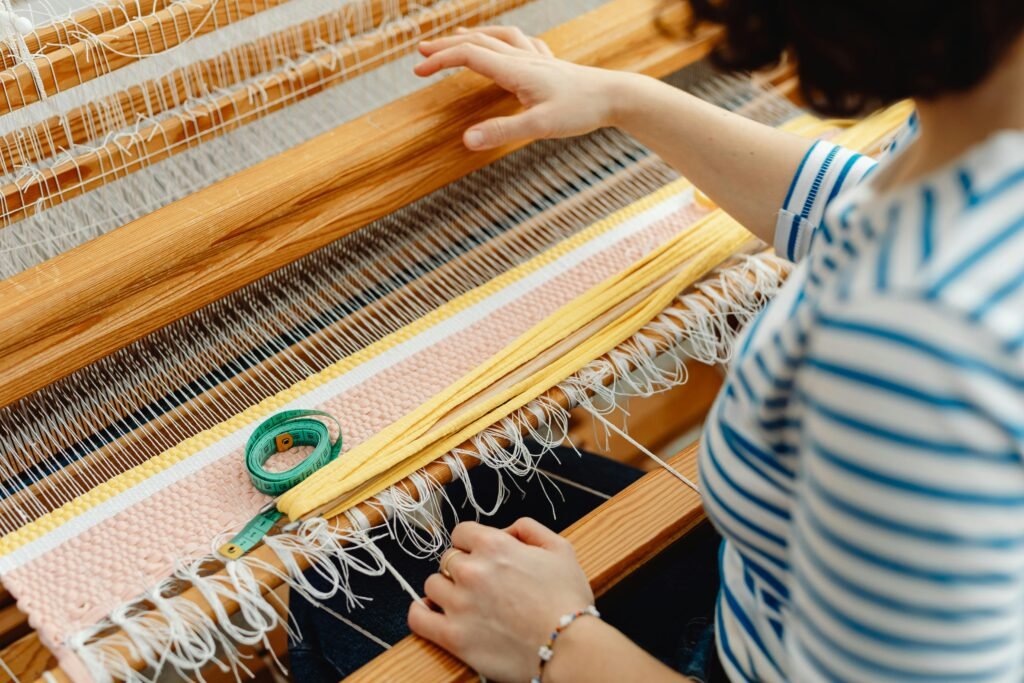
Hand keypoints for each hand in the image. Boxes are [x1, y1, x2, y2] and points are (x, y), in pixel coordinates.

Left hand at [408, 518, 593, 681]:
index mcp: (495, 545)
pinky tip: (430, 613)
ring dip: (445, 590)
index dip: (471, 543)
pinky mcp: (453, 636)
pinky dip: (421, 613)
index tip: (478, 556)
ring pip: (433, 585)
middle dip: (462, 568)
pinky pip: (419, 618)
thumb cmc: (568, 600)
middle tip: (480, 584)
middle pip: (449, 559)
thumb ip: (529, 529)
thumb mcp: (560, 548)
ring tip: (462, 601)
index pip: (462, 532)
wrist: (569, 647)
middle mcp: (472, 570)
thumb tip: (507, 530)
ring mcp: (459, 603)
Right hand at [415, 26, 632, 149]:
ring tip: (455, 40)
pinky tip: (506, 46)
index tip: (417, 72)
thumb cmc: (580, 111)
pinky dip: (502, 40)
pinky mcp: (549, 64)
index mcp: (514, 69)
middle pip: (476, 41)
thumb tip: (465, 140)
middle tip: (420, 54)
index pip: (467, 55)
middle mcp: (522, 58)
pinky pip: (520, 43)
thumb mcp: (539, 126)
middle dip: (445, 46)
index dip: (439, 60)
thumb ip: (501, 131)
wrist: (616, 96)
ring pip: (497, 37)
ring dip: (472, 37)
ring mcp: (537, 58)